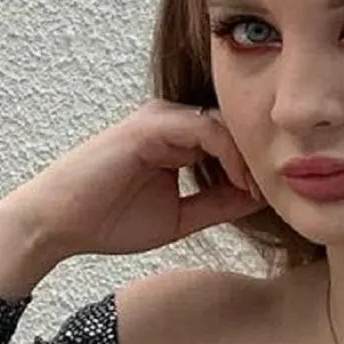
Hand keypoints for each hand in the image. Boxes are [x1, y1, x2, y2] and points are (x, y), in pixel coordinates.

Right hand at [0, 100, 266, 260]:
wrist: (58, 224)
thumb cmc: (108, 221)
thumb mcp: (181, 217)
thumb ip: (218, 204)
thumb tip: (262, 199)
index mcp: (179, 138)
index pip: (234, 141)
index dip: (260, 167)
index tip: (282, 198)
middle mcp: (172, 121)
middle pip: (236, 127)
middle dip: (262, 158)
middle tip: (286, 189)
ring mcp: (161, 119)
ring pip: (227, 124)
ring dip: (251, 157)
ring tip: (266, 189)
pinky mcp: (151, 125)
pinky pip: (206, 129)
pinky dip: (230, 154)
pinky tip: (242, 183)